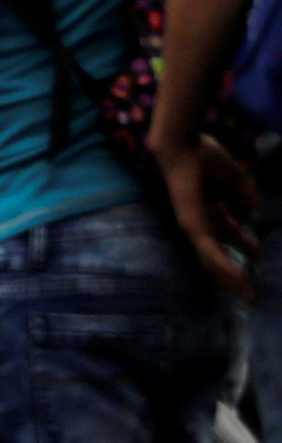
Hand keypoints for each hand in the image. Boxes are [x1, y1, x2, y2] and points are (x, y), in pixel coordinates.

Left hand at [160, 133, 260, 297]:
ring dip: (232, 279)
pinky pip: (209, 250)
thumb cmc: (205, 157)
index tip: (257, 256)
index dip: (243, 246)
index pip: (227, 234)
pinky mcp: (192, 225)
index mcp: (209, 209)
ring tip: (249, 296)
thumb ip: (244, 197)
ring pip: (214, 259)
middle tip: (251, 292)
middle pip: (219, 253)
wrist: (184, 146)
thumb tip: (248, 214)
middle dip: (236, 272)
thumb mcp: (235, 180)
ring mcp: (194, 225)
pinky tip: (238, 279)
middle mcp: (200, 220)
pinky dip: (224, 265)